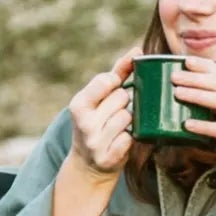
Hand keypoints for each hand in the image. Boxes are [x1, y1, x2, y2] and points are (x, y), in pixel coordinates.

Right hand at [67, 45, 143, 177]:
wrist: (89, 165)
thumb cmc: (97, 122)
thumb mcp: (99, 99)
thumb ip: (117, 74)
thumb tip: (137, 50)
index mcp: (78, 105)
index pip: (107, 80)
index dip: (116, 83)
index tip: (113, 90)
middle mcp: (84, 123)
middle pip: (122, 98)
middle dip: (124, 103)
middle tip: (115, 112)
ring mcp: (96, 142)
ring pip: (128, 117)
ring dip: (130, 120)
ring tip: (120, 126)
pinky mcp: (108, 158)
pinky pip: (131, 138)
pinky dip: (131, 138)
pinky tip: (122, 140)